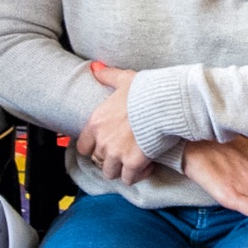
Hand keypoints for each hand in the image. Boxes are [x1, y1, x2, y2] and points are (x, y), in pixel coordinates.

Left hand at [73, 59, 150, 180]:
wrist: (164, 103)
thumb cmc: (144, 90)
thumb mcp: (124, 79)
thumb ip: (108, 76)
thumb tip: (95, 68)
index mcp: (97, 122)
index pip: (83, 147)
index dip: (93, 149)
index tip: (104, 148)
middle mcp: (103, 140)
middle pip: (97, 161)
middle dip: (110, 160)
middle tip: (124, 154)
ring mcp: (116, 153)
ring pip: (110, 173)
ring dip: (122, 170)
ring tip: (134, 163)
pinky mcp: (132, 163)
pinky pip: (129, 179)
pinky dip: (137, 175)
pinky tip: (147, 166)